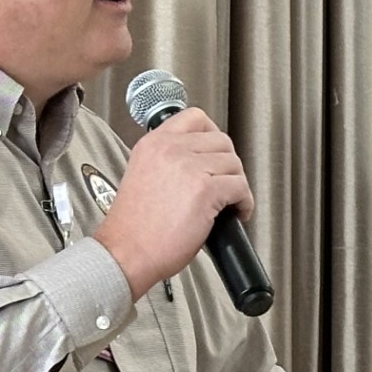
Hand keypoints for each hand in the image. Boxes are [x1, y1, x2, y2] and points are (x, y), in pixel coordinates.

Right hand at [93, 107, 252, 298]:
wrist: (126, 252)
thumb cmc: (134, 228)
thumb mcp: (143, 176)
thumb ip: (168, 161)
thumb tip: (200, 163)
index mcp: (154, 144)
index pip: (195, 118)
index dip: (213, 134)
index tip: (217, 152)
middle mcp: (171, 150)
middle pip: (221, 141)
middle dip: (229, 164)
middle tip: (226, 182)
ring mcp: (189, 167)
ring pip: (234, 163)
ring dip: (238, 184)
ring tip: (230, 201)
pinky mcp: (205, 190)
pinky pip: (240, 187)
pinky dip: (244, 202)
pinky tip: (236, 213)